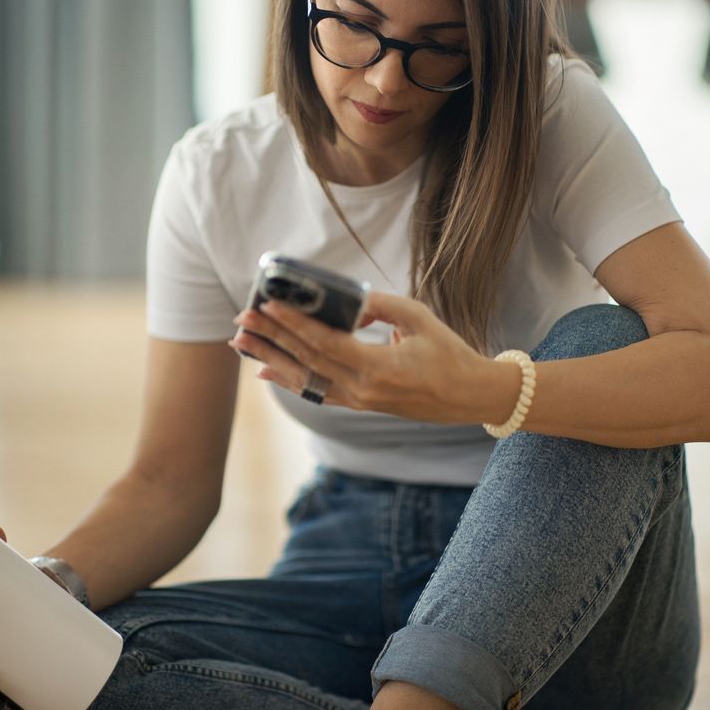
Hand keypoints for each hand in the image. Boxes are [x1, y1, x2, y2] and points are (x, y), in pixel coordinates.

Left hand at [228, 291, 520, 424]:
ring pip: (305, 379)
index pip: (326, 344)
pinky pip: (317, 392)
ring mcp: (359, 401)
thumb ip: (379, 307)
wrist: (468, 396)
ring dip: (271, 359)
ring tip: (241, 343)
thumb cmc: (448, 353)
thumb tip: (346, 303)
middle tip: (242, 319)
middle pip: (307, 360)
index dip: (294, 324)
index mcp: (379, 368)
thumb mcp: (418, 318)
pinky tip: (265, 371)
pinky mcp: (359, 405)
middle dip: (272, 338)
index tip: (268, 305)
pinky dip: (289, 380)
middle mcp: (363, 390)